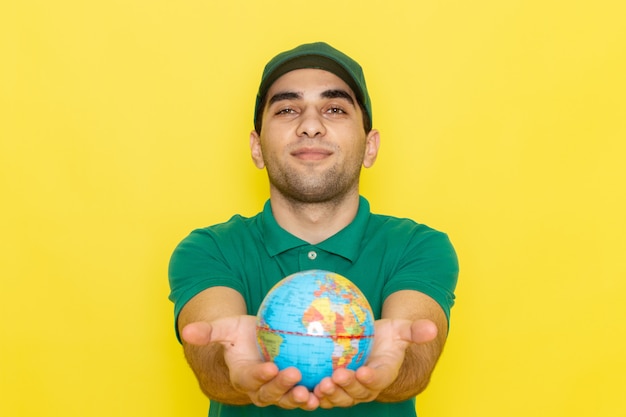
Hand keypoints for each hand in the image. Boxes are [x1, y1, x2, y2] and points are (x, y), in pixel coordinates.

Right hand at [182, 316, 319, 409]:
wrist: (254, 346)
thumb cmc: (240, 336)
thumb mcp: (225, 329)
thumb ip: (208, 332)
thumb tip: (186, 331)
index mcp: (243, 375)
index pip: (249, 378)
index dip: (259, 376)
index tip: (269, 367)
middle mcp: (260, 389)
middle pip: (270, 394)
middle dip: (282, 389)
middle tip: (295, 375)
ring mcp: (279, 392)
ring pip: (289, 399)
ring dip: (301, 399)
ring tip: (313, 393)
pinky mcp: (295, 388)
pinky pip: (307, 393)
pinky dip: (319, 393)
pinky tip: (332, 386)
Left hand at [313, 318, 437, 407]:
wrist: (374, 349)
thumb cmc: (387, 338)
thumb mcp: (401, 330)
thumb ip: (415, 331)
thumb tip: (433, 328)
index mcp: (384, 373)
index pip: (379, 379)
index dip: (372, 378)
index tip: (363, 372)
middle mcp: (367, 387)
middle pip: (358, 393)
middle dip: (347, 388)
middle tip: (336, 376)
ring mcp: (350, 390)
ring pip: (340, 398)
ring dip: (330, 395)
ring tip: (320, 385)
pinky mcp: (335, 389)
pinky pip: (325, 395)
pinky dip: (314, 395)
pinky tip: (302, 388)